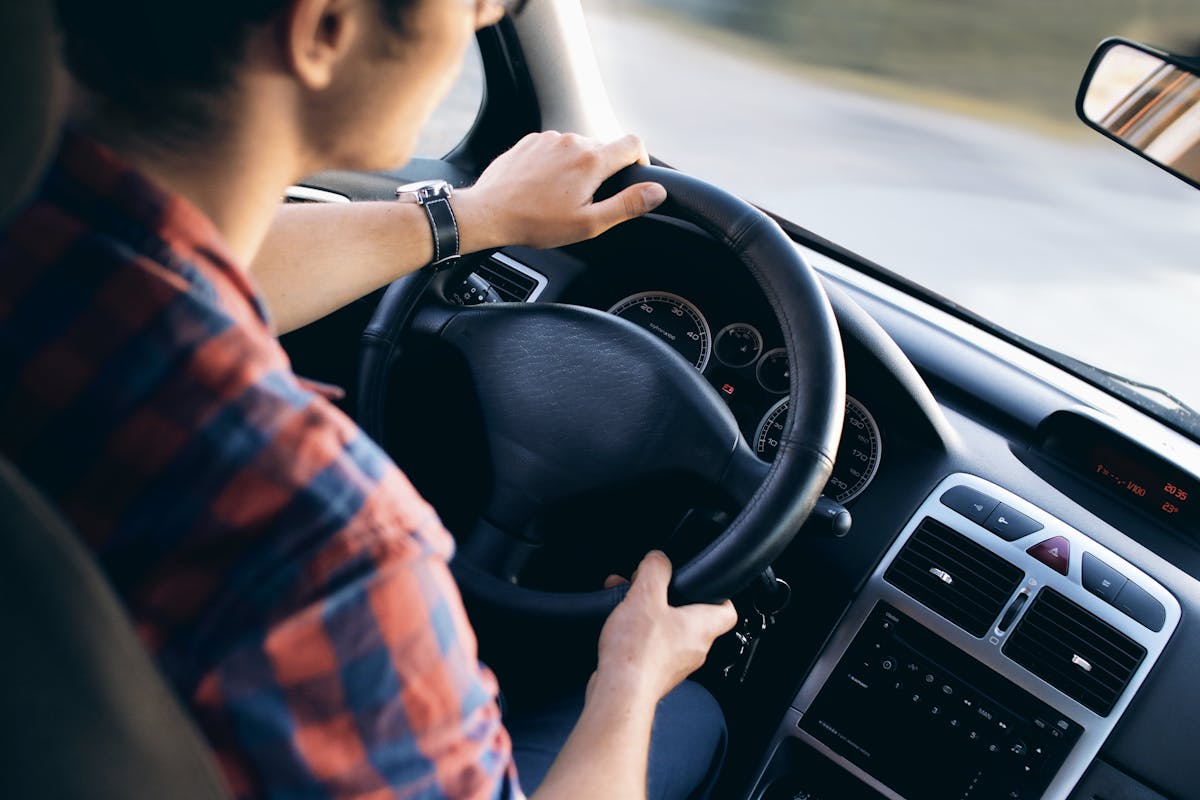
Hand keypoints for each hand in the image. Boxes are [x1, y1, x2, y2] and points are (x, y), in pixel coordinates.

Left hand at [453, 131, 666, 251]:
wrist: (488, 212)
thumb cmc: (536, 222)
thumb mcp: (588, 223)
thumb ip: (627, 205)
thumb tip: (657, 192)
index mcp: (592, 160)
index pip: (634, 144)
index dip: (640, 160)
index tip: (632, 178)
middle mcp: (573, 141)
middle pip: (604, 148)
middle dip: (603, 172)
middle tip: (587, 201)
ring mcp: (549, 138)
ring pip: (578, 148)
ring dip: (578, 168)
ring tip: (560, 196)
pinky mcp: (530, 141)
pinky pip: (554, 148)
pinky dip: (556, 164)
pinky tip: (543, 187)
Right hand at [593, 551, 737, 704]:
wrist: (619, 694)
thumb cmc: (637, 653)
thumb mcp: (645, 596)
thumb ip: (655, 570)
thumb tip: (658, 559)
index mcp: (702, 627)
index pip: (727, 610)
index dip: (719, 593)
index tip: (704, 583)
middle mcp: (694, 649)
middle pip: (691, 617)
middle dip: (668, 598)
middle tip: (650, 587)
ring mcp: (675, 664)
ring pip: (668, 631)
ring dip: (648, 613)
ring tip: (626, 602)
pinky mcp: (655, 674)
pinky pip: (651, 647)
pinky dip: (637, 633)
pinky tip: (618, 626)